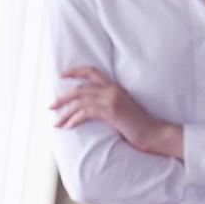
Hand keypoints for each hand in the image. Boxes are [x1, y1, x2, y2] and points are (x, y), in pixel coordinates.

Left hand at [52, 66, 181, 157]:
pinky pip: (85, 112)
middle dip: (63, 98)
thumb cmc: (138, 125)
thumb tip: (90, 108)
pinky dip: (74, 119)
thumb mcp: (123, 109)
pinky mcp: (110, 111)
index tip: (62, 74)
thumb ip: (109, 104)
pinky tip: (68, 126)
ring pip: (80, 101)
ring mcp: (112, 99)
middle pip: (80, 88)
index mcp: (116, 87)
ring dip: (65, 112)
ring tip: (56, 122)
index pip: (93, 72)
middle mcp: (113, 90)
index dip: (75, 71)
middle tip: (51, 106)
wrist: (153, 132)